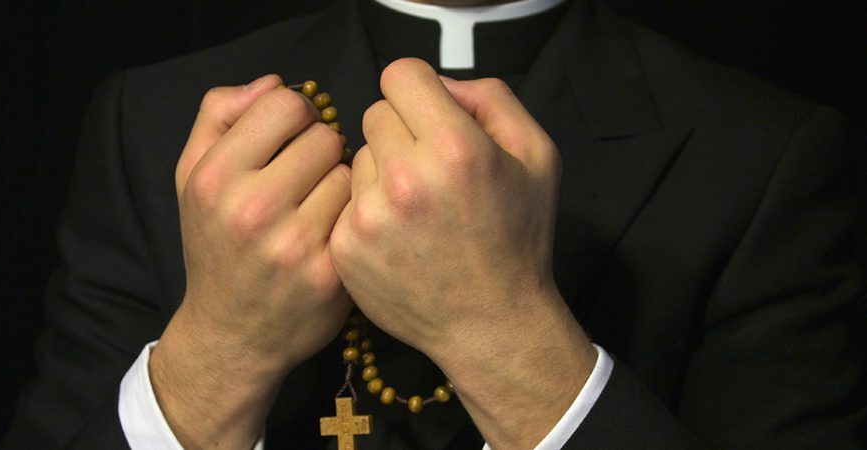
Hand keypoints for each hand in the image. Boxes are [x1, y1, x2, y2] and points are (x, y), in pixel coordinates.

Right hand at [151, 75, 352, 447]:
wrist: (232, 334)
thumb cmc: (217, 245)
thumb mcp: (193, 177)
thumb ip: (220, 115)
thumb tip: (274, 83)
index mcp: (215, 177)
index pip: (286, 104)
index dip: (296, 116)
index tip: (292, 139)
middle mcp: (251, 209)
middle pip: (325, 136)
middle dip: (320, 151)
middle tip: (306, 177)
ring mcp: (294, 244)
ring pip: (350, 173)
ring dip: (340, 184)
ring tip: (317, 207)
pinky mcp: (330, 274)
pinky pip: (362, 213)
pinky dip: (352, 217)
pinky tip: (332, 233)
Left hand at [330, 58, 595, 448]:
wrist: (491, 323)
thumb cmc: (518, 238)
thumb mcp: (537, 155)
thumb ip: (492, 99)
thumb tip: (440, 85)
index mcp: (455, 147)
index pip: (400, 75)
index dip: (418, 91)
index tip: (429, 115)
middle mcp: (405, 178)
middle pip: (376, 113)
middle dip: (402, 131)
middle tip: (429, 170)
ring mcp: (369, 215)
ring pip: (359, 156)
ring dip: (382, 171)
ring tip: (416, 209)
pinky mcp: (345, 246)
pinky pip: (346, 199)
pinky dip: (368, 210)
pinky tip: (399, 236)